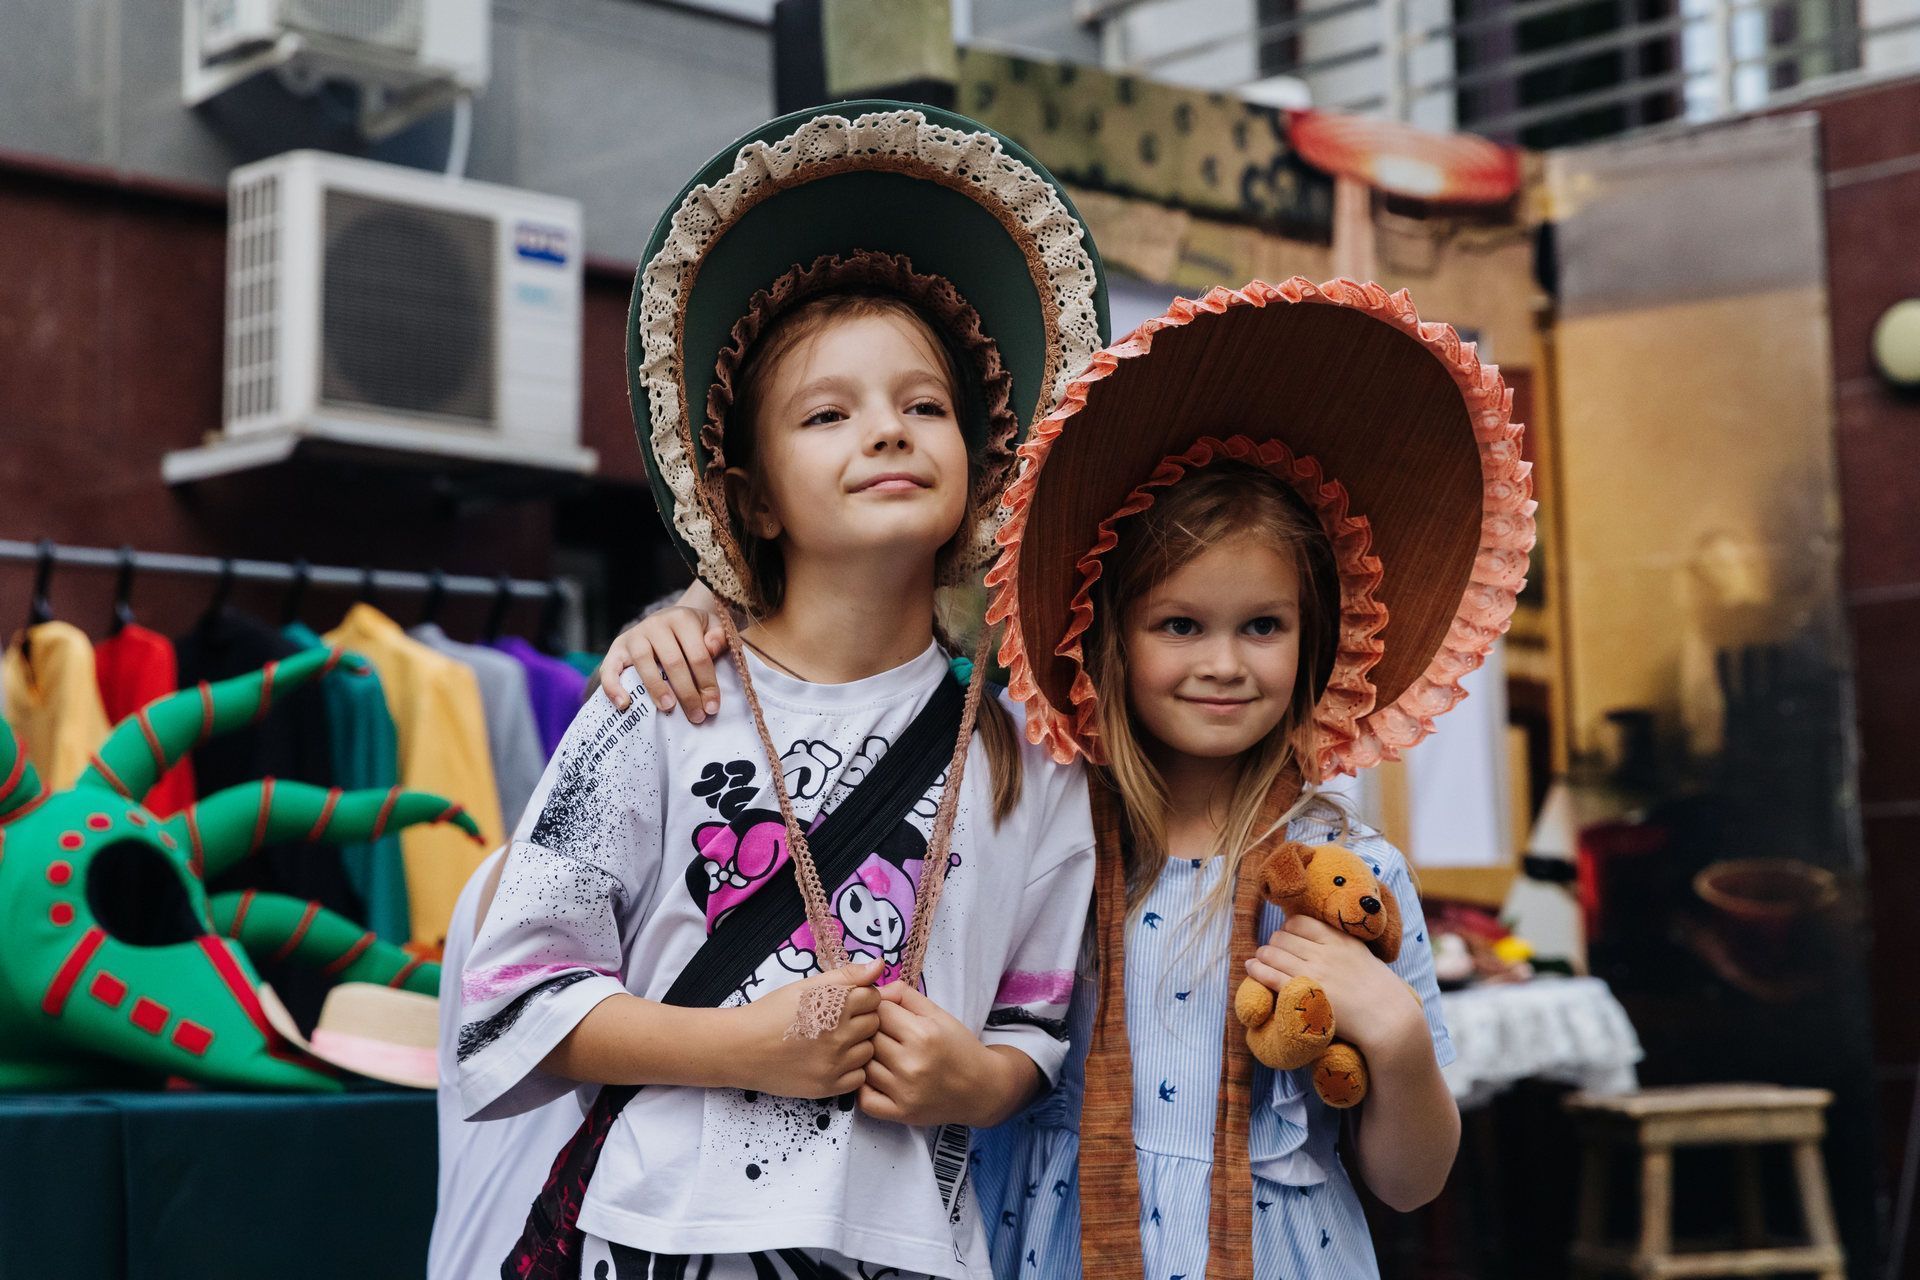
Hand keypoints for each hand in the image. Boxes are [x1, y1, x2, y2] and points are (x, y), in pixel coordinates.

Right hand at [602, 585, 725, 719]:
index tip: (712, 707)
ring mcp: (634, 635)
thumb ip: (719, 638)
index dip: (707, 683)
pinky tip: (624, 704)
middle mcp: (656, 624)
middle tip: (696, 716)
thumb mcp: (712, 628)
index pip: (698, 655)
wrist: (668, 621)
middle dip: (687, 693)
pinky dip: (613, 686)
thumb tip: (711, 649)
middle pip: (672, 661)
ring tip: (668, 708)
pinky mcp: (616, 648)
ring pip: (643, 662)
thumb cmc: (694, 633)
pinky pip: (610, 667)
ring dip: (656, 688)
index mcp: (682, 618)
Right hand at [731, 960, 884, 1098]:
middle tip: (838, 1021)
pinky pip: (859, 1077)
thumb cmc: (772, 1012)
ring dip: (857, 1045)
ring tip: (833, 1041)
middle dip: (861, 1020)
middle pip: (875, 1024)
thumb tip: (879, 965)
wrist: (741, 1048)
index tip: (845, 1002)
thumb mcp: (807, 986)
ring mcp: (835, 1064)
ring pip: (869, 1051)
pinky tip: (831, 1060)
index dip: (861, 997)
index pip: (874, 997)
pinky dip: (850, 1069)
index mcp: (835, 1005)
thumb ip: (847, 975)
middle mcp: (839, 1036)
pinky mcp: (828, 1087)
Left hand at [857, 983, 1033, 1127]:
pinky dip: (864, 1088)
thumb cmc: (959, 1047)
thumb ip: (905, 995)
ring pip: (863, 1066)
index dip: (878, 1008)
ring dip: (867, 1059)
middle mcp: (912, 1064)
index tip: (886, 1014)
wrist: (982, 1088)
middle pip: (868, 1038)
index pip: (879, 1011)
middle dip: (871, 1032)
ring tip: (882, 1056)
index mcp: (923, 1034)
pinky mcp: (900, 1113)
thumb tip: (874, 990)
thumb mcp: (938, 1014)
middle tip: (883, 1035)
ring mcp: (904, 1092)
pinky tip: (877, 1078)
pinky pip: (864, 1099)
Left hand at [1245, 916, 1423, 1055]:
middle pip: (1283, 936)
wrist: (1388, 1019)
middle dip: (1274, 943)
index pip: (1300, 921)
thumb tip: (1321, 940)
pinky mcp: (1304, 993)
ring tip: (1259, 960)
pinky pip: (1270, 975)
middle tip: (1272, 952)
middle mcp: (1324, 951)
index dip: (1288, 929)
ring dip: (1262, 955)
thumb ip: (1340, 946)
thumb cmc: (1379, 992)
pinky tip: (1251, 968)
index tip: (1287, 938)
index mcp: (1339, 939)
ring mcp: (1313, 971)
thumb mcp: (1361, 956)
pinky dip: (1257, 969)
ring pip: (1273, 953)